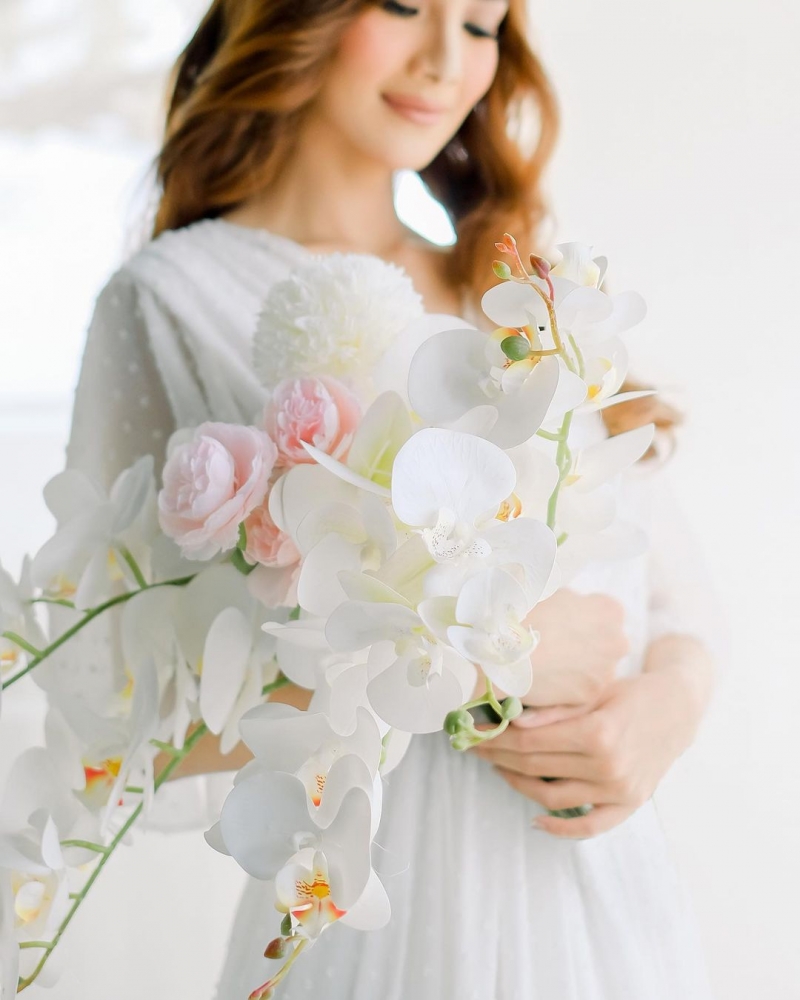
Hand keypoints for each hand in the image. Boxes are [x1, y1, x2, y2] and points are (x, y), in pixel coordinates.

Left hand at [472, 637, 713, 838]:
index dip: (496, 739)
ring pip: (552, 797)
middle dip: (498, 758)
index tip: (473, 734)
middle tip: (475, 749)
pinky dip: (559, 828)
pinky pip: (588, 827)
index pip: (529, 741)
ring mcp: (619, 792)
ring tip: (498, 769)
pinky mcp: (629, 806)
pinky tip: (535, 819)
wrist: (677, 709)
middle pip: (535, 768)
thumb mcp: (594, 690)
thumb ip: (556, 709)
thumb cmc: (630, 692)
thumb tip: (513, 721)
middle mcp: (608, 767)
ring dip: (517, 785)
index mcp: (597, 732)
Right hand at [521, 589, 630, 708]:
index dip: (583, 617)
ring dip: (578, 666)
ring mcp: (606, 671)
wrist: (508, 651)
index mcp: (610, 611)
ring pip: (595, 667)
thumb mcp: (553, 592)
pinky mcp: (591, 695)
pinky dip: (567, 686)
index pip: (605, 613)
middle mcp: (617, 641)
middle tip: (556, 643)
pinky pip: (581, 688)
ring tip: (548, 663)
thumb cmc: (528, 614)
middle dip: (586, 644)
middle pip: (606, 642)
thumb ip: (573, 601)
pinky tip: (547, 678)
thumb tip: (574, 608)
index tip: (564, 622)